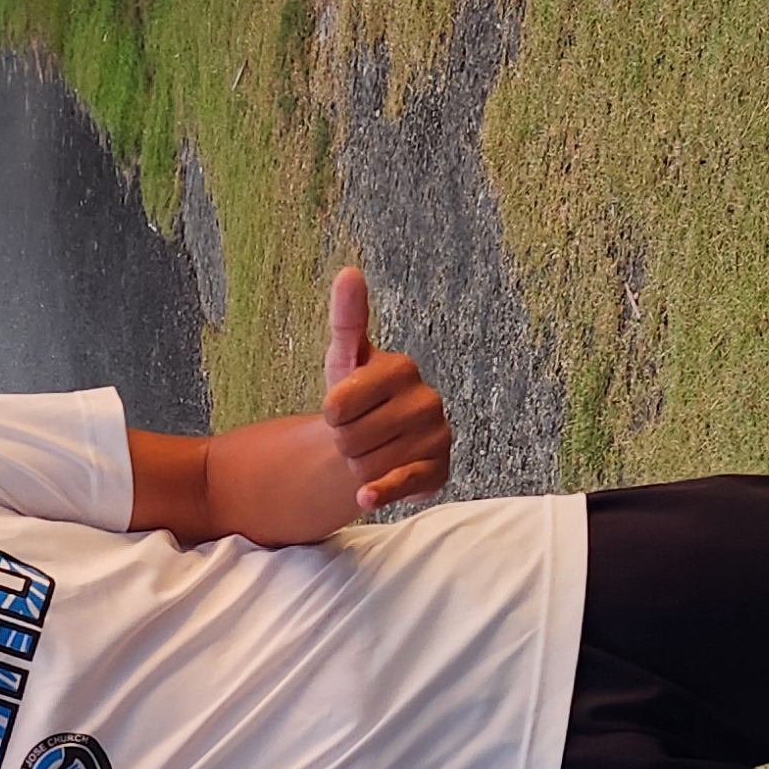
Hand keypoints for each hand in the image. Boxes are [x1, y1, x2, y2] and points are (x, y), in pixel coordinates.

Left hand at [318, 268, 448, 514]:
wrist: (373, 442)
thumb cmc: (357, 398)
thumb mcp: (345, 359)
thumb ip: (346, 319)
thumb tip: (349, 272)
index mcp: (402, 368)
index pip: (339, 404)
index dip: (330, 414)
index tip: (338, 410)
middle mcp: (426, 400)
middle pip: (353, 438)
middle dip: (343, 442)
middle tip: (354, 435)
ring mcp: (436, 436)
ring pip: (370, 464)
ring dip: (356, 466)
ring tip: (367, 453)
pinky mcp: (438, 471)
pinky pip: (402, 484)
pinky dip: (381, 492)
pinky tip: (365, 496)